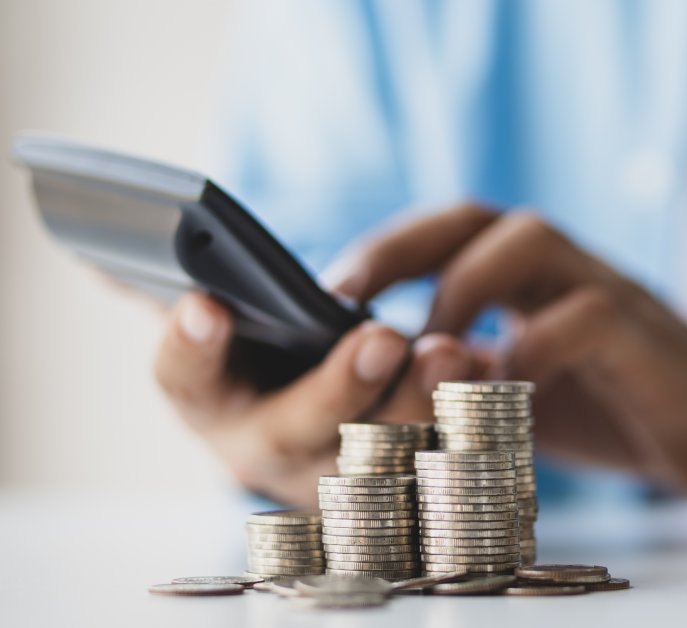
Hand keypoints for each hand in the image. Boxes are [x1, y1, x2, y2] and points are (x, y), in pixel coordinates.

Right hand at [152, 294, 475, 506]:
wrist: (333, 430)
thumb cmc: (273, 361)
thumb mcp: (224, 331)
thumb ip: (172, 292)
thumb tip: (100, 248)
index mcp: (213, 405)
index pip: (184, 382)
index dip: (191, 348)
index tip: (207, 303)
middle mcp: (270, 454)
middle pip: (295, 434)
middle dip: (338, 388)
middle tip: (383, 335)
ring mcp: (338, 480)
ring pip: (378, 459)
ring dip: (420, 407)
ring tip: (453, 351)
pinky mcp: (404, 487)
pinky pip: (438, 464)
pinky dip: (465, 422)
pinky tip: (492, 375)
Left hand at [326, 203, 686, 491]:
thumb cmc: (621, 404)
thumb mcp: (527, 388)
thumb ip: (470, 374)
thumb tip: (381, 385)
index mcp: (534, 280)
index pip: (452, 232)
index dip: (387, 251)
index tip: (327, 296)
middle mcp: (568, 271)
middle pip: (481, 216)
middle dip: (403, 246)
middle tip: (346, 299)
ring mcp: (610, 294)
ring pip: (534, 239)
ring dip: (463, 286)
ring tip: (429, 347)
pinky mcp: (645, 337)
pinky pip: (586, 315)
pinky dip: (533, 347)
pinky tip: (500, 392)